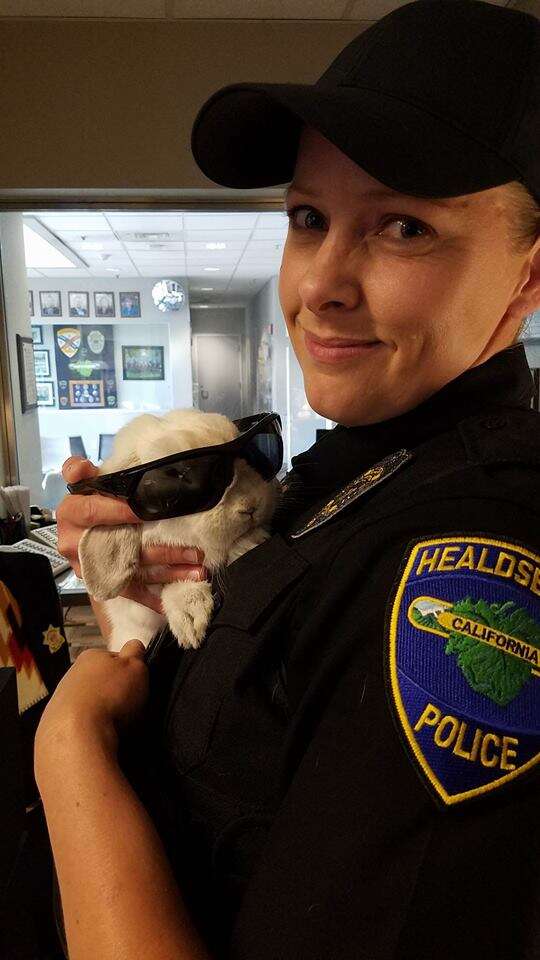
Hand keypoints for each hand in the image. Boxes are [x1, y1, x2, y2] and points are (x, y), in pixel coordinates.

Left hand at [34, 639, 147, 770]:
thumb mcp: (135, 667)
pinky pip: (78, 722)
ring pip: (89, 702)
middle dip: (112, 692)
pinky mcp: (54, 722)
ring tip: (111, 725)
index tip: (134, 685)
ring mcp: (60, 698)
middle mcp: (72, 673)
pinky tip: (96, 735)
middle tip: (126, 707)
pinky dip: (87, 728)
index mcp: (91, 655)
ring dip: (99, 711)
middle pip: (100, 681)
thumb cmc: (110, 695)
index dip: (128, 672)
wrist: (76, 733)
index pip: (114, 658)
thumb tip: (133, 646)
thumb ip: (136, 653)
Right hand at [57, 457, 208, 613]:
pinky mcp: (103, 583)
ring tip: (197, 568)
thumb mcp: (86, 482)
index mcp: (70, 514)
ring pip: (132, 571)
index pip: (94, 511)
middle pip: (121, 548)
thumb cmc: (90, 501)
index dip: (121, 511)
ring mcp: (90, 567)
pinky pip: (131, 592)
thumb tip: (80, 467)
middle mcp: (75, 544)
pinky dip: (154, 597)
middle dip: (161, 551)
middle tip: (193, 550)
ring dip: (169, 572)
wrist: (81, 529)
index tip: (151, 510)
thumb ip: (80, 471)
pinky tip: (177, 593)